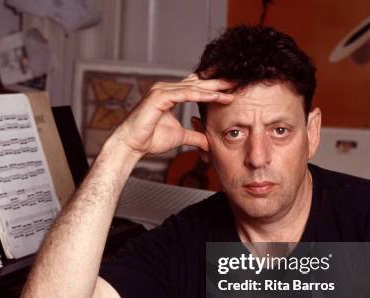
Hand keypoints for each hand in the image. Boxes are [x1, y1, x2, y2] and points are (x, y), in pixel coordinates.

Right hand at [111, 74, 233, 155]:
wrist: (132, 145)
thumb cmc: (150, 139)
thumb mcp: (179, 137)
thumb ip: (194, 136)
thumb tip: (208, 143)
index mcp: (170, 95)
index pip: (196, 86)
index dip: (213, 86)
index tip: (231, 87)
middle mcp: (166, 89)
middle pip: (197, 82)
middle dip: (217, 82)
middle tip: (237, 80)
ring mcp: (162, 90)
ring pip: (193, 87)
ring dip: (213, 88)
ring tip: (231, 88)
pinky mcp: (159, 96)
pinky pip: (185, 94)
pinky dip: (201, 95)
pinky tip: (215, 96)